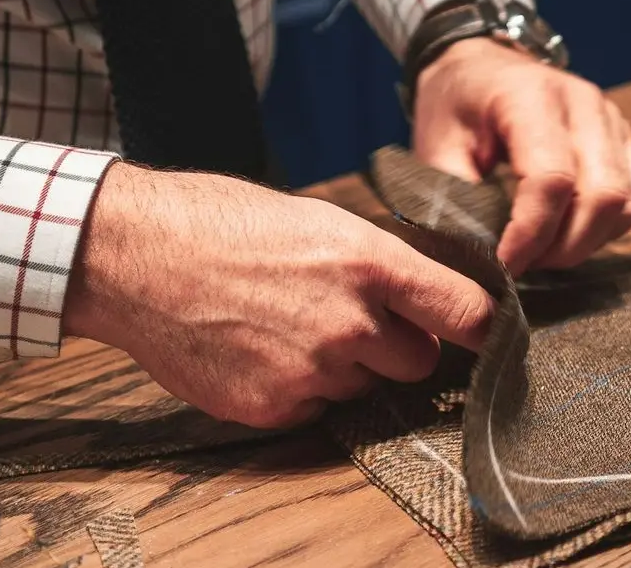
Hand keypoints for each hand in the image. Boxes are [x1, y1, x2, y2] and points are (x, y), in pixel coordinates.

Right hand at [63, 162, 494, 428]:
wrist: (136, 256)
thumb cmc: (223, 223)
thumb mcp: (320, 221)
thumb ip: (377, 266)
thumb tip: (421, 299)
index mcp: (370, 263)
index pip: (464, 312)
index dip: (486, 329)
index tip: (494, 336)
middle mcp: (350, 324)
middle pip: (420, 362)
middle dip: (399, 346)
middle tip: (356, 319)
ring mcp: (312, 371)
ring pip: (363, 386)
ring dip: (346, 367)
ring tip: (289, 324)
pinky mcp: (274, 407)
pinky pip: (315, 408)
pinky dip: (300, 388)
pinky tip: (261, 349)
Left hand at [412, 37, 630, 275]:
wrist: (480, 66)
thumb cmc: (455, 106)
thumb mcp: (436, 147)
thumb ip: (455, 198)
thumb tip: (478, 256)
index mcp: (530, 97)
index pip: (552, 180)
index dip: (530, 234)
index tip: (503, 264)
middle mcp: (583, 103)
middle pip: (601, 196)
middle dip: (563, 247)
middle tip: (524, 262)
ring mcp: (612, 118)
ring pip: (627, 201)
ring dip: (588, 241)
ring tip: (544, 249)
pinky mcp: (626, 137)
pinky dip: (613, 227)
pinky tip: (573, 231)